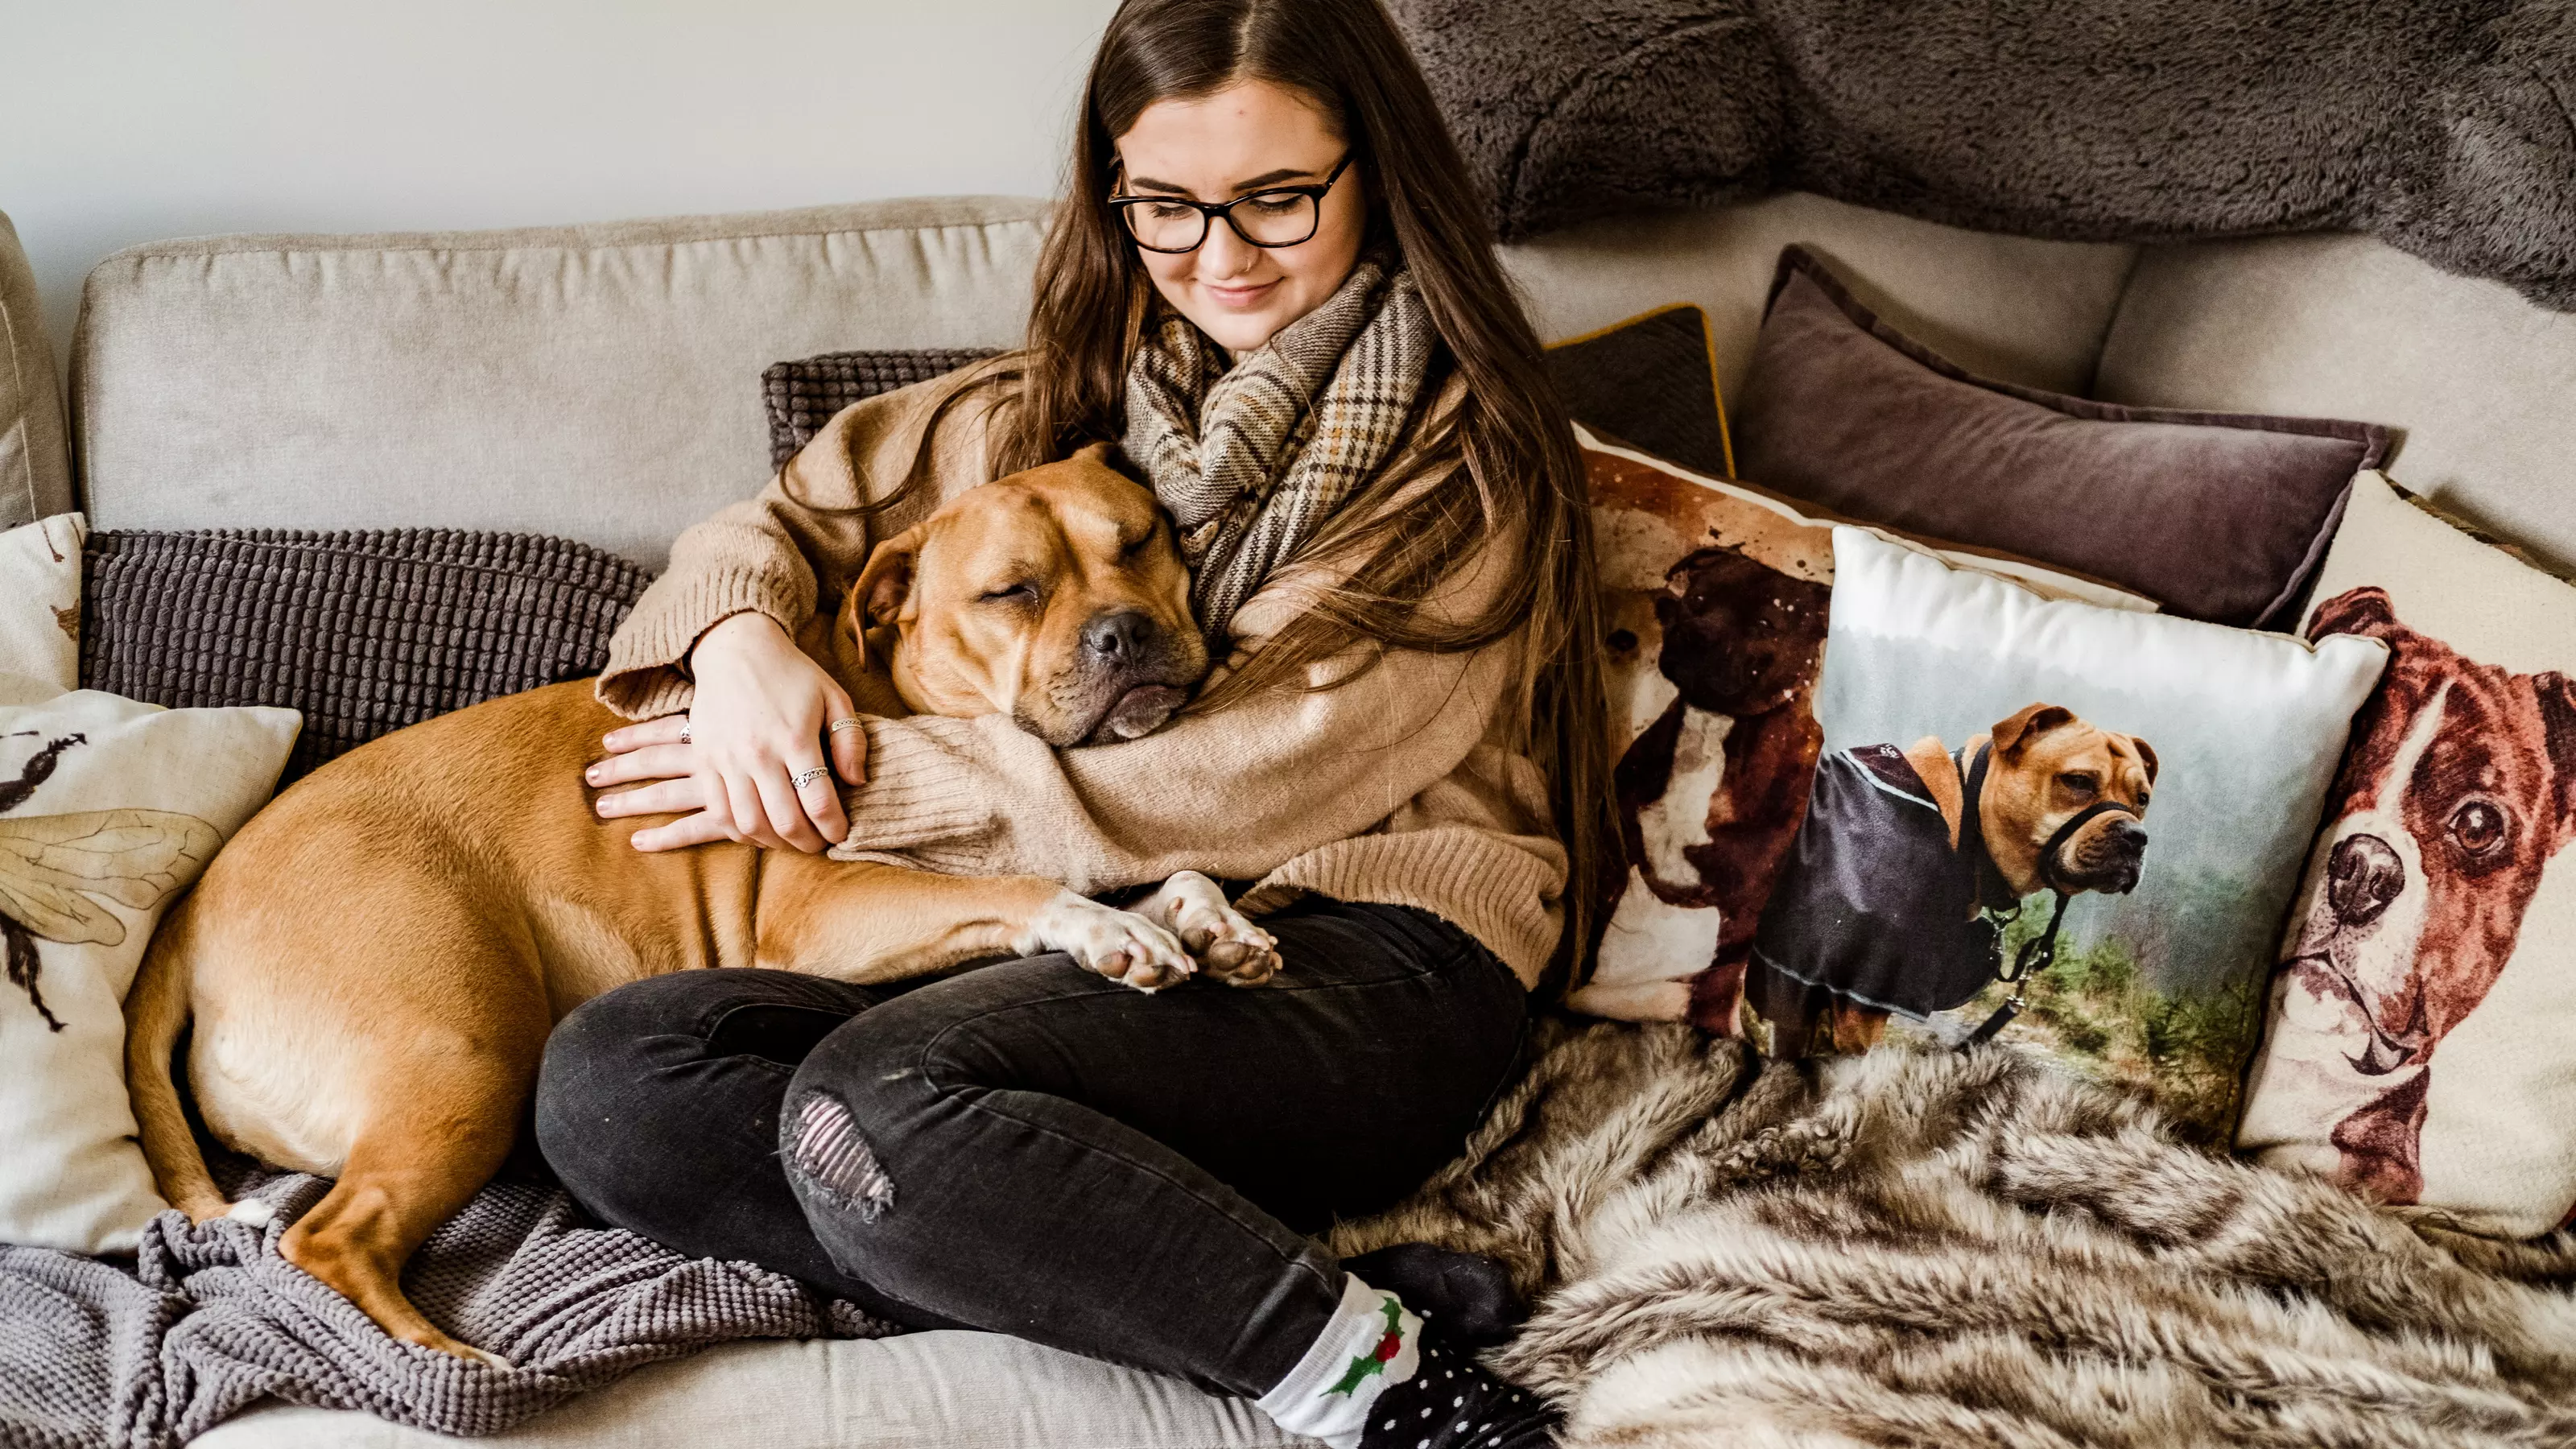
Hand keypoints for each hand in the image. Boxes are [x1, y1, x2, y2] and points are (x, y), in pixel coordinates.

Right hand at [588, 612, 868, 851]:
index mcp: (795, 737)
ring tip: (790, 841)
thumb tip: (857, 782)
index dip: (834, 828)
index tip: (842, 835)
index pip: (819, 801)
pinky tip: (758, 831)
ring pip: (750, 824)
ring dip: (774, 843)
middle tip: (819, 846)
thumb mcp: (833, 697)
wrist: (735, 649)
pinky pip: (719, 812)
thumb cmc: (792, 675)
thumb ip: (850, 740)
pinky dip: (740, 831)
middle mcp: (759, 753)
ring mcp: (727, 759)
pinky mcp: (704, 760)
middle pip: (785, 821)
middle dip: (807, 843)